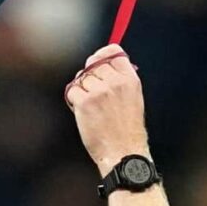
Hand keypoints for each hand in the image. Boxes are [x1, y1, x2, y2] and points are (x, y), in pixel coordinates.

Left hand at [64, 44, 150, 174]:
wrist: (123, 152)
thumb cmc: (127, 130)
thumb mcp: (133, 100)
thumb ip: (120, 80)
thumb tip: (102, 64)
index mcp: (131, 81)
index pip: (114, 53)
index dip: (103, 54)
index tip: (98, 58)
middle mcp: (116, 83)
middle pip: (93, 64)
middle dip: (90, 75)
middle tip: (94, 93)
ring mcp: (99, 91)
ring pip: (81, 78)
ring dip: (82, 90)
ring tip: (93, 107)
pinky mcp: (84, 102)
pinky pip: (72, 91)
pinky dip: (74, 101)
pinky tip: (85, 113)